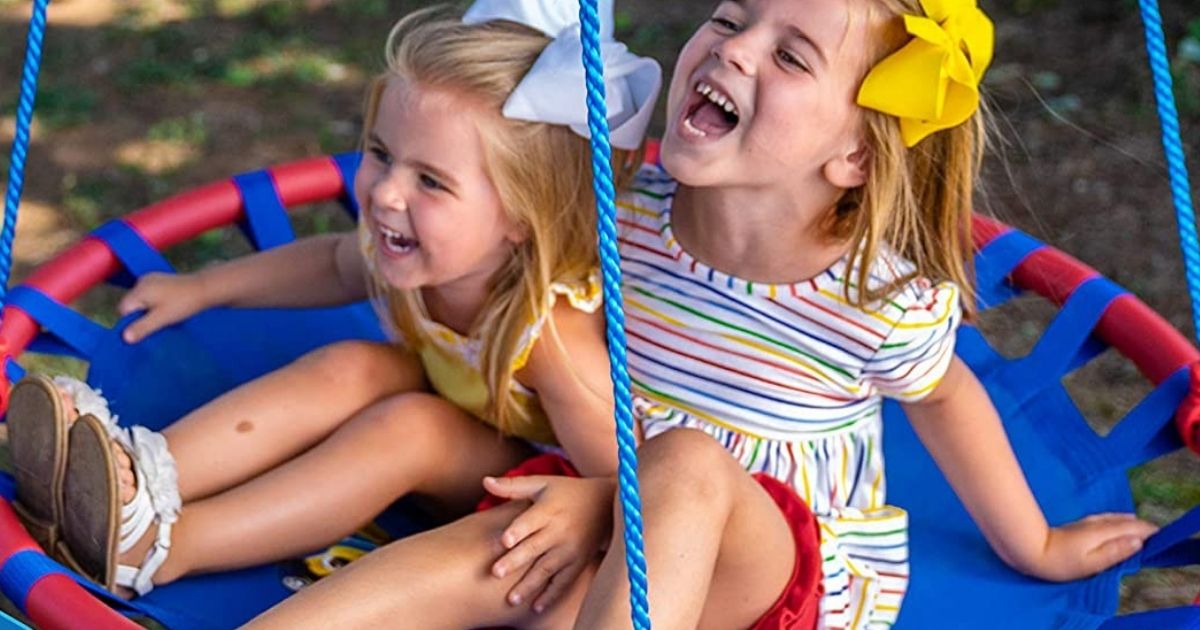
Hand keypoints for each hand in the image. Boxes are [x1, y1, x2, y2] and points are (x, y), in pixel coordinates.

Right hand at [117, 272, 211, 342]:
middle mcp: (142, 282)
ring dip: (148, 311)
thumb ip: (142, 327)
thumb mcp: (162, 318)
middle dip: (140, 316)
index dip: (130, 322)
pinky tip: (168, 308)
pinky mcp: (160, 280)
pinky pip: (150, 295)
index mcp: (139, 290)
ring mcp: (151, 279)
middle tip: (156, 324)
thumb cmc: (183, 304)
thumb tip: (124, 338)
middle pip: (131, 304)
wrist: (205, 288)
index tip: (144, 330)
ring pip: (141, 301)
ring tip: (164, 317)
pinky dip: (155, 304)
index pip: (123, 309)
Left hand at [483, 474, 613, 612]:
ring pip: (547, 569)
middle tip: (496, 573)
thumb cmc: (566, 492)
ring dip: (529, 585)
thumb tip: (485, 481)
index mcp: (549, 509)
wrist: (607, 504)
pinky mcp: (578, 562)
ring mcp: (570, 549)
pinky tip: (536, 608)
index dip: (518, 530)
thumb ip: (513, 486)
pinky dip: (551, 596)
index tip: (504, 540)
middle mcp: (560, 530)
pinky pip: (564, 582)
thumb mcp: (543, 484)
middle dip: (516, 560)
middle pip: (535, 547)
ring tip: (511, 599)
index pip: (531, 520)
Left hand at [1025, 513, 1157, 581]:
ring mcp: (1087, 522)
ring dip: (1129, 522)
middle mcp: (1096, 523)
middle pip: (1124, 521)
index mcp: (1102, 531)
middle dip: (1141, 526)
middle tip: (1155, 533)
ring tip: (1141, 526)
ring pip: (1114, 518)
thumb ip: (1115, 552)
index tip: (1161, 534)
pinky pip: (1105, 519)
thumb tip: (1138, 542)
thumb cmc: (1060, 562)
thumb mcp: (1091, 563)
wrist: (1031, 548)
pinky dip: (1116, 520)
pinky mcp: (1079, 524)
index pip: (1131, 527)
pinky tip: (1116, 522)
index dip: (1148, 530)